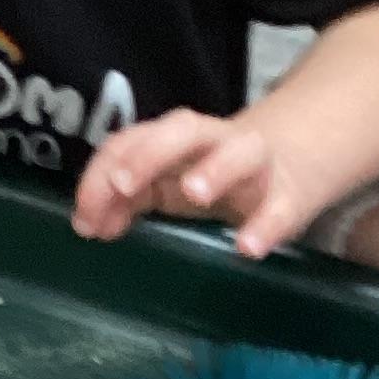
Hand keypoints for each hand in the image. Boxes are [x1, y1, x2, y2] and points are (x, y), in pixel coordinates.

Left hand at [72, 107, 323, 258]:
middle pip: (182, 130)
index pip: (132, 140)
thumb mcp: (168, 180)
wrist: (295, 160)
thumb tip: (91, 225)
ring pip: (240, 154)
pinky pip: (281, 209)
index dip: (102, 174)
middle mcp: (215, 140)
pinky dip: (266, 227)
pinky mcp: (290, 197)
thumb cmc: (215, 172)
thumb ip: (128, 198)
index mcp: (176, 136)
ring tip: (192, 193)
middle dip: (149, 153)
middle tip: (122, 185)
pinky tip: (247, 248)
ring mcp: (256, 165)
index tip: (84, 218)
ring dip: (214, 170)